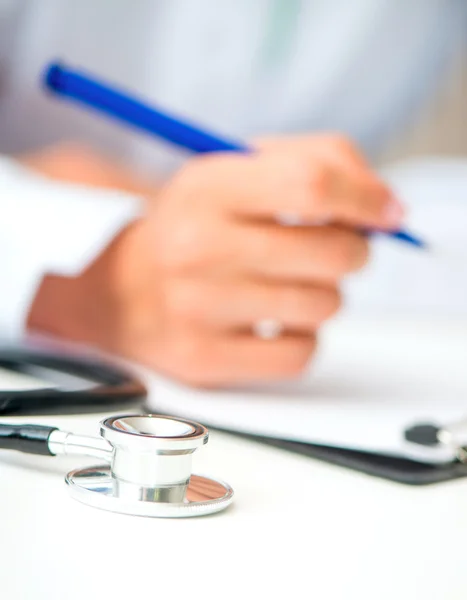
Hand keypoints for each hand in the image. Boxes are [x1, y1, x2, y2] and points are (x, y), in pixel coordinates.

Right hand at [28, 136, 403, 385]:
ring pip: (324, 306)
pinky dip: (302, 336)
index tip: (387, 212)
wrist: (120, 288)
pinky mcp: (206, 359)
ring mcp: (200, 309)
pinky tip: (274, 320)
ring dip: (324, 292)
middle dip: (353, 250)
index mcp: (207, 189)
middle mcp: (198, 248)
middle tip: (331, 247)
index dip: (365, 197)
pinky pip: (301, 353)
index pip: (311, 184)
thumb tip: (385, 206)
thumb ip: (314, 163)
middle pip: (332, 253)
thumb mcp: (233, 172)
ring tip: (289, 282)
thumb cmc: (193, 226)